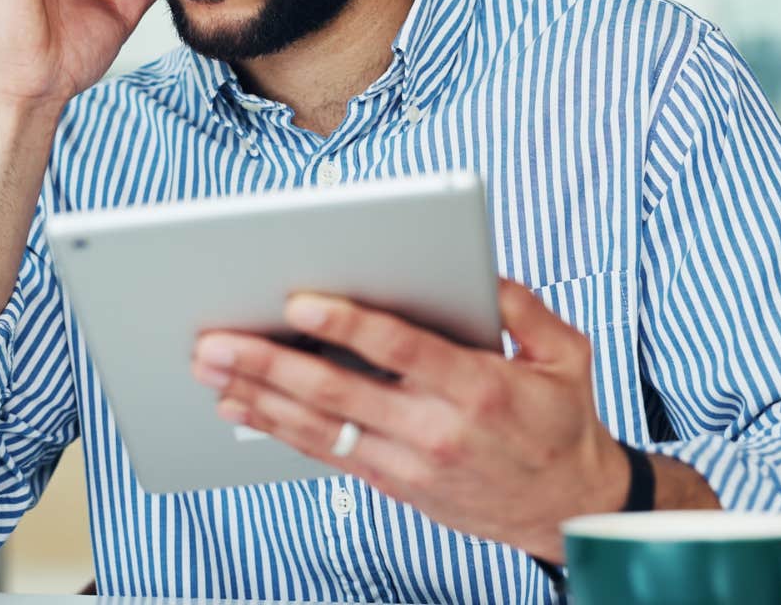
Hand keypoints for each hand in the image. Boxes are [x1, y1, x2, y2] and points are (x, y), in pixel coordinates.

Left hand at [191, 278, 629, 562]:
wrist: (570, 509)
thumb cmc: (563, 421)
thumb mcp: (567, 355)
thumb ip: (523, 307)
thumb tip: (479, 269)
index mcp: (478, 386)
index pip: (399, 349)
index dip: (345, 325)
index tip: (297, 301)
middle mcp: (436, 429)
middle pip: (338, 392)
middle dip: (269, 362)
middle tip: (217, 338)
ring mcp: (410, 463)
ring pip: (319, 428)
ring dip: (257, 396)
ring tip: (210, 369)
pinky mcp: (394, 484)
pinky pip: (326, 455)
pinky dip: (277, 430)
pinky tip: (240, 407)